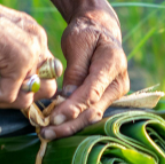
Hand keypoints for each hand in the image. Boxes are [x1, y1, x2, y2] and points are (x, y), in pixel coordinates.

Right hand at [0, 0, 57, 108]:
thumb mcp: (0, 38)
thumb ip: (12, 55)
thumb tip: (10, 82)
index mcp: (36, 37)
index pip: (46, 73)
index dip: (28, 86)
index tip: (3, 86)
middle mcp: (38, 44)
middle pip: (48, 88)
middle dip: (24, 98)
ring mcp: (30, 53)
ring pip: (28, 97)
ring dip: (4, 102)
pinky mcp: (16, 63)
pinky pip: (8, 95)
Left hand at [42, 7, 128, 138]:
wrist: (100, 30)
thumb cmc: (87, 33)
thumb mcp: (77, 43)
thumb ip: (75, 69)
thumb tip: (67, 96)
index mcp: (113, 63)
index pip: (92, 92)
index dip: (73, 107)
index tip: (53, 117)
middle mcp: (119, 82)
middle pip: (94, 110)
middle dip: (69, 124)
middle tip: (45, 132)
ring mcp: (115, 93)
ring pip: (92, 116)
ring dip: (70, 126)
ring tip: (47, 133)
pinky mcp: (107, 98)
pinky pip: (90, 112)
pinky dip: (73, 120)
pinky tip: (55, 126)